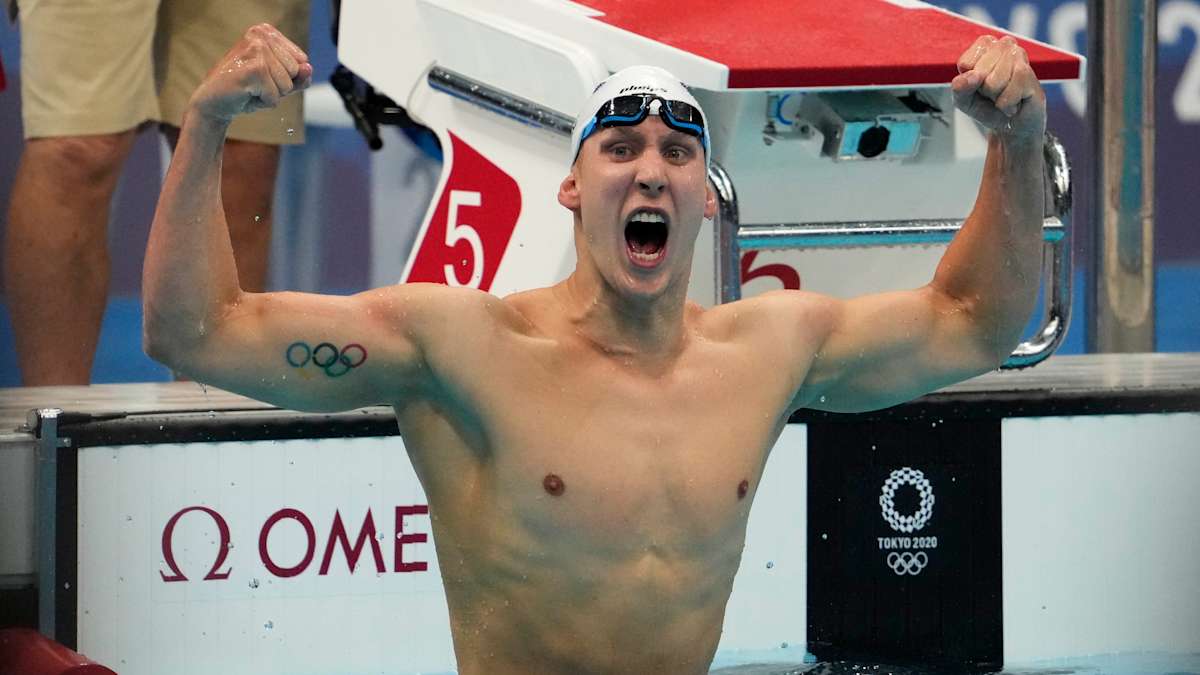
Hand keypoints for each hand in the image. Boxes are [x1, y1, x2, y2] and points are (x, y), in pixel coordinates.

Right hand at [189, 23, 312, 123]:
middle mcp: (260, 35)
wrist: (214, 103)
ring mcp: (256, 50)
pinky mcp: (254, 69)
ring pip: (287, 85)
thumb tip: (308, 68)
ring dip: (271, 95)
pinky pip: (275, 96)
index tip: (263, 76)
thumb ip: (299, 77)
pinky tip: (245, 94)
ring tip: (250, 89)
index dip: (287, 77)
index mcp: (266, 32)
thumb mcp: (278, 84)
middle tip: (254, 84)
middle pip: (296, 71)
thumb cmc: (246, 91)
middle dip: (279, 86)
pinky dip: (263, 102)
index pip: (301, 60)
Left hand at [951, 35, 1045, 143]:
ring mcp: (1020, 56)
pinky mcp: (1030, 72)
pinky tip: (1014, 103)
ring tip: (1004, 97)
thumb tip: (973, 76)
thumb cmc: (987, 105)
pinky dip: (1007, 104)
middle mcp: (1004, 44)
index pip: (966, 63)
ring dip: (996, 97)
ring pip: (995, 81)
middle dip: (984, 90)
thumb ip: (960, 87)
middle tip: (994, 93)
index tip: (978, 85)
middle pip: (980, 73)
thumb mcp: (964, 99)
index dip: (969, 82)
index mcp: (984, 45)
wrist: (1012, 124)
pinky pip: (1011, 90)